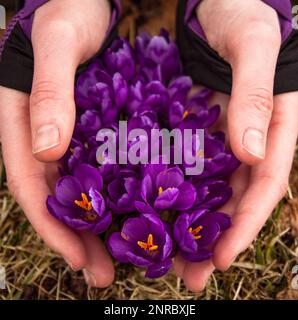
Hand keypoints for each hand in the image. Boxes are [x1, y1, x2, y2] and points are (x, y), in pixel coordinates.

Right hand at [0, 0, 113, 287]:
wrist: (89, 1)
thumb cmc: (68, 11)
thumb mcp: (56, 42)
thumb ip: (47, 92)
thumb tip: (47, 150)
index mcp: (24, 123)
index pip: (31, 186)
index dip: (51, 225)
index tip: (77, 256)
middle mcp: (47, 137)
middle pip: (59, 199)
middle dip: (79, 239)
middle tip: (106, 273)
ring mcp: (73, 136)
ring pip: (84, 192)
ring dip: (101, 227)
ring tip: (124, 259)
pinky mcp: (98, 130)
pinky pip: (107, 170)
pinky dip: (119, 197)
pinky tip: (138, 215)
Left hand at [174, 0, 297, 291]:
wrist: (219, 4)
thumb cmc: (240, 16)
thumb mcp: (252, 46)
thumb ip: (256, 96)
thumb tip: (252, 152)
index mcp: (275, 129)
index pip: (265, 188)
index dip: (245, 226)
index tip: (221, 258)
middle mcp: (252, 142)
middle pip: (237, 201)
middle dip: (216, 241)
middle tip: (191, 276)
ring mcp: (226, 139)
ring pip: (213, 193)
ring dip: (195, 228)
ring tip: (172, 261)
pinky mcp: (202, 132)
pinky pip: (192, 170)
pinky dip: (178, 197)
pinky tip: (159, 215)